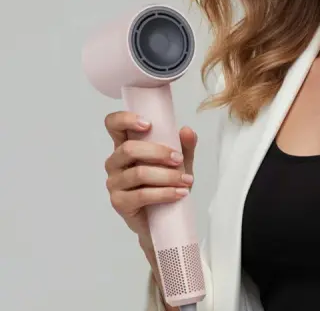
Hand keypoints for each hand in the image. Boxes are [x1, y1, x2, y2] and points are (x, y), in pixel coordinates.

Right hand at [103, 111, 197, 244]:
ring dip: (167, 176)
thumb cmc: (167, 184)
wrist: (165, 219)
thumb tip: (187, 130)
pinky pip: (141, 195)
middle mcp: (115, 162)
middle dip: (158, 152)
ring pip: (138, 173)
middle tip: (179, 159)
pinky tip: (180, 193)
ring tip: (187, 180)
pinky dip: (164, 193)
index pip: (113, 124)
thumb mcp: (180, 163)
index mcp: (125, 146)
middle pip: (129, 149)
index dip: (125, 119)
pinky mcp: (119, 203)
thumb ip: (184, 146)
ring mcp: (114, 183)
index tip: (148, 124)